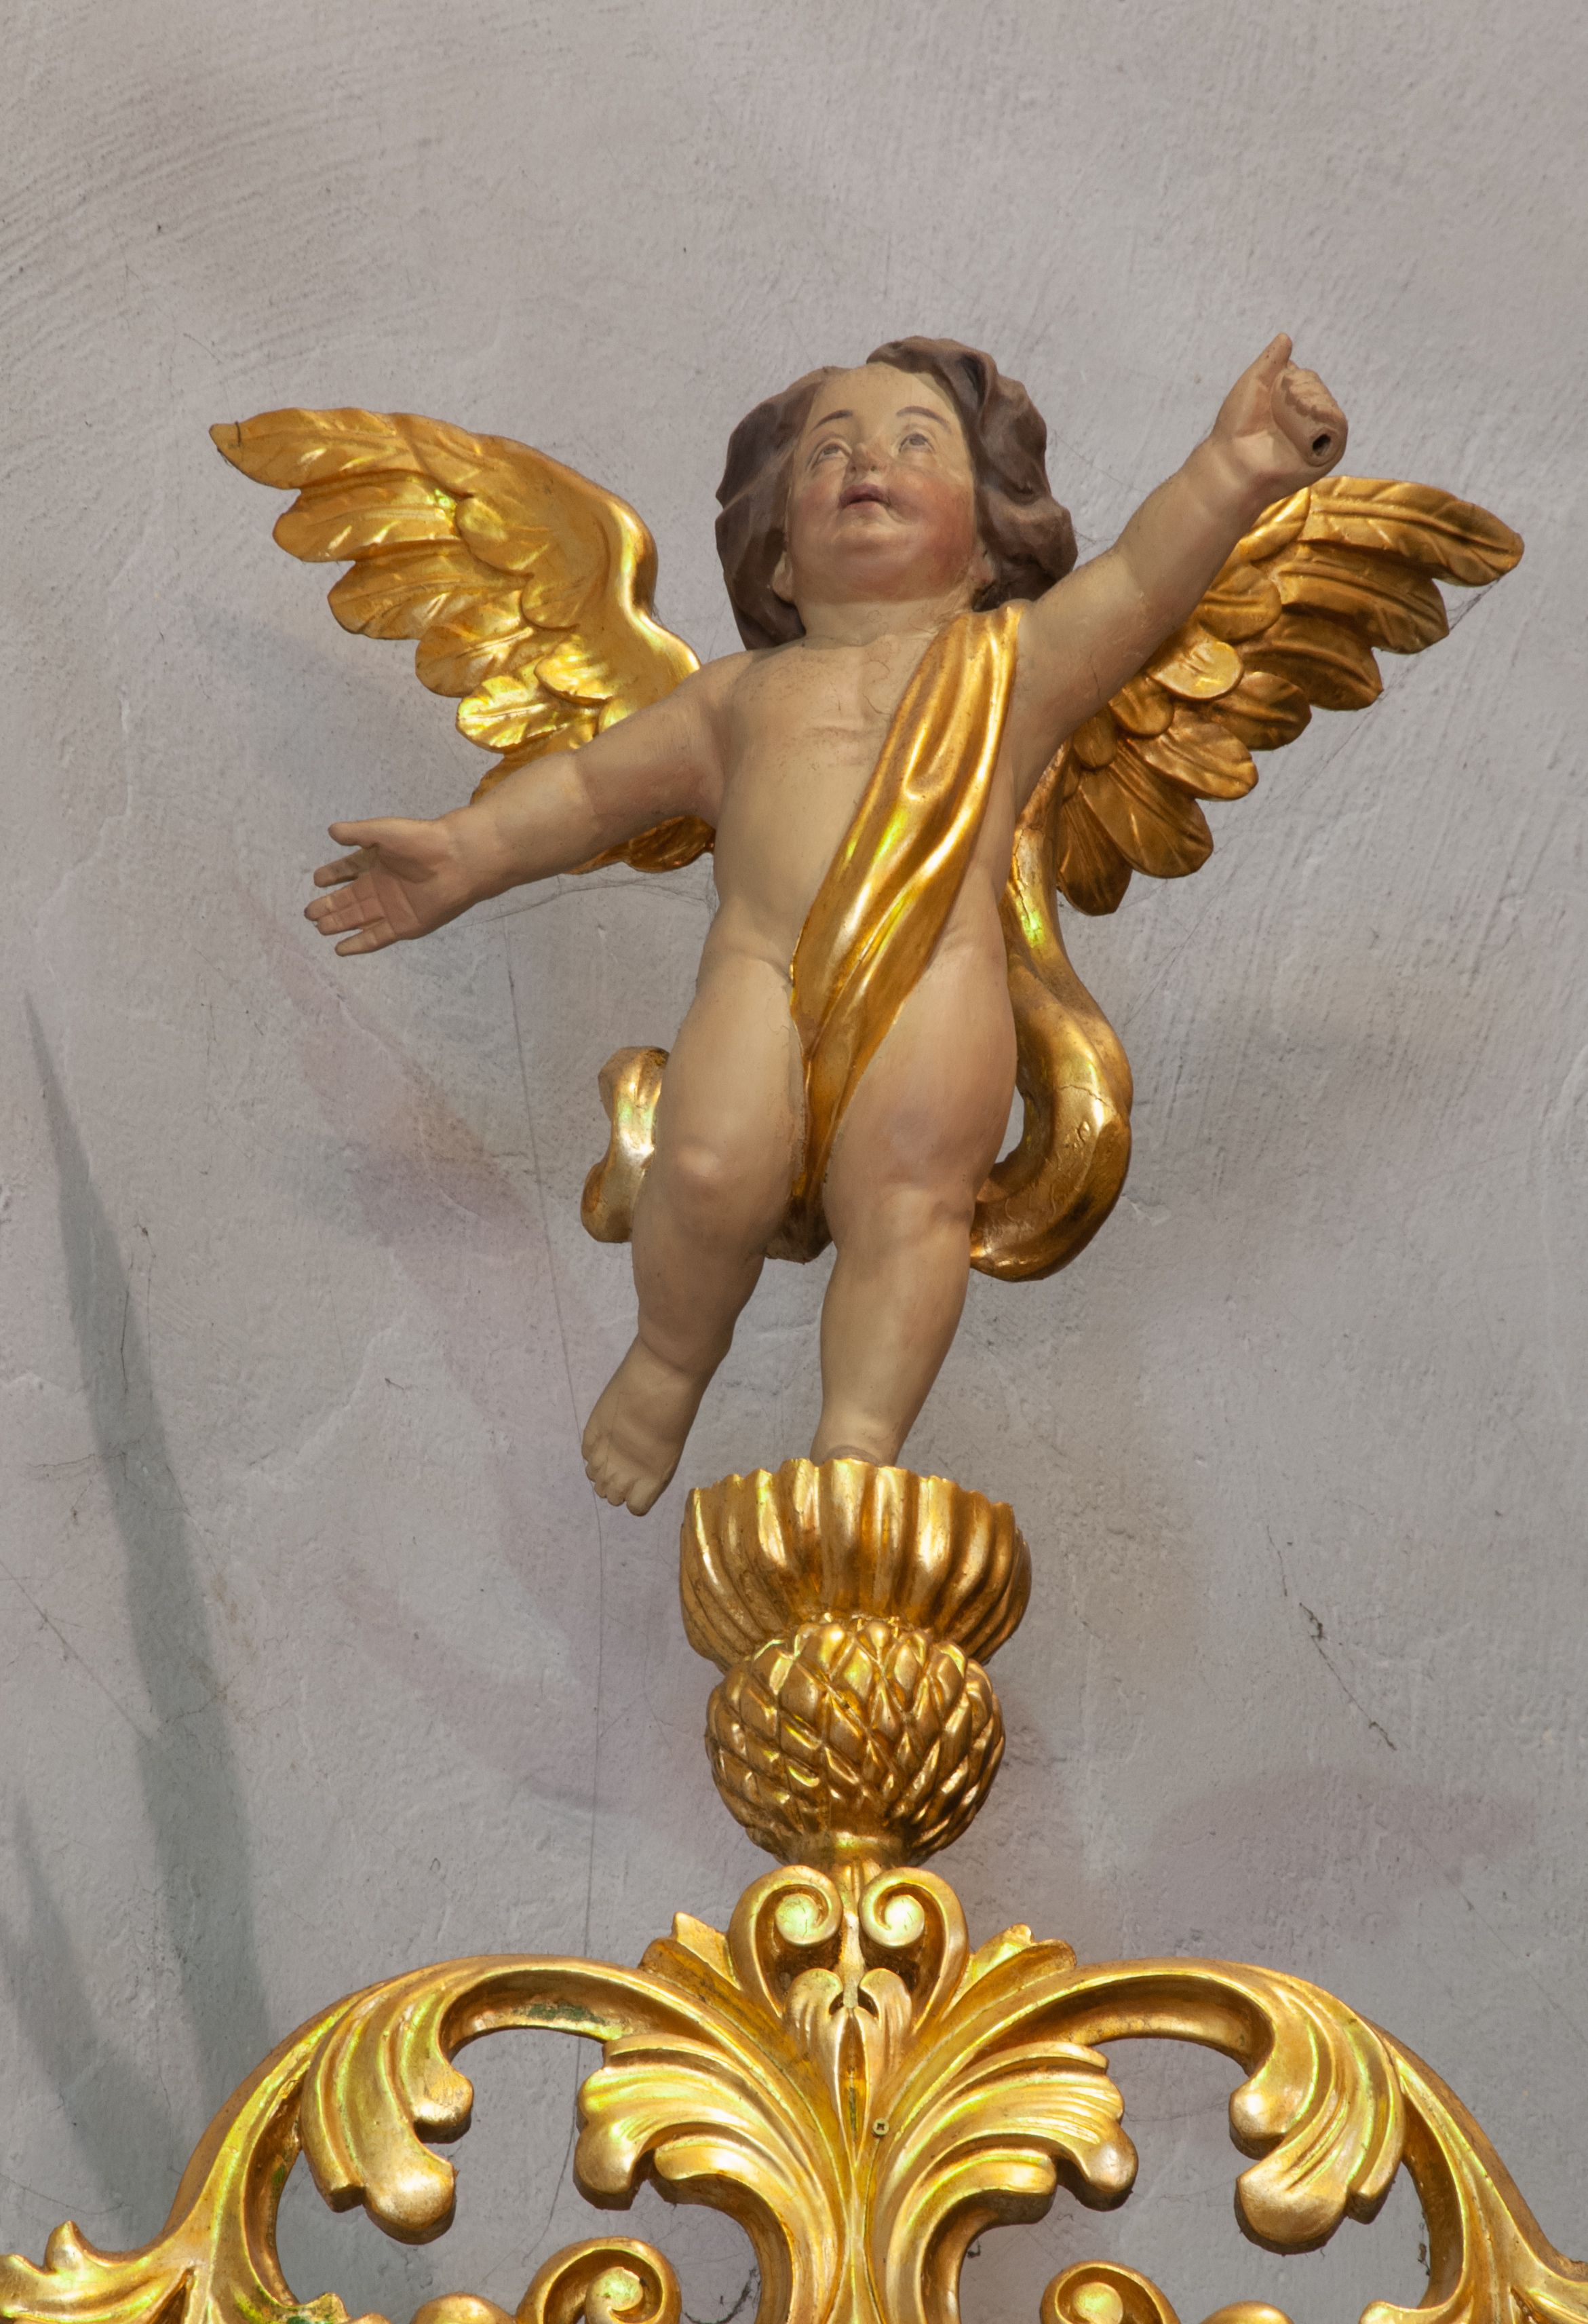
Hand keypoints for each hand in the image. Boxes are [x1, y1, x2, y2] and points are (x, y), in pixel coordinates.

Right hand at [304, 815, 484, 953]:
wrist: (458, 861)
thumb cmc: (422, 841)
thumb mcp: (384, 831)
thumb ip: (358, 833)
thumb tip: (332, 832)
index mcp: (378, 862)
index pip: (349, 870)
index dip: (333, 875)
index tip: (316, 880)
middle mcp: (384, 886)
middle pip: (351, 898)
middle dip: (330, 905)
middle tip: (309, 913)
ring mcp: (393, 907)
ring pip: (359, 918)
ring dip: (339, 923)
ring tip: (319, 927)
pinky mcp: (404, 926)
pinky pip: (376, 937)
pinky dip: (358, 943)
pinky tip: (340, 949)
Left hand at [1211, 334, 1346, 503]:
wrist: (1233, 461)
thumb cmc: (1236, 427)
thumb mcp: (1253, 384)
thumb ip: (1270, 361)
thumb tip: (1285, 336)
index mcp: (1292, 405)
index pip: (1308, 379)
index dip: (1295, 378)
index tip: (1275, 391)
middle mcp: (1306, 420)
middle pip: (1319, 390)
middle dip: (1303, 389)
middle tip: (1279, 407)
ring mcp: (1316, 437)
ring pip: (1328, 405)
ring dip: (1312, 401)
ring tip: (1289, 413)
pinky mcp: (1325, 454)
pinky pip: (1338, 427)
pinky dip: (1328, 416)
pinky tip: (1311, 414)